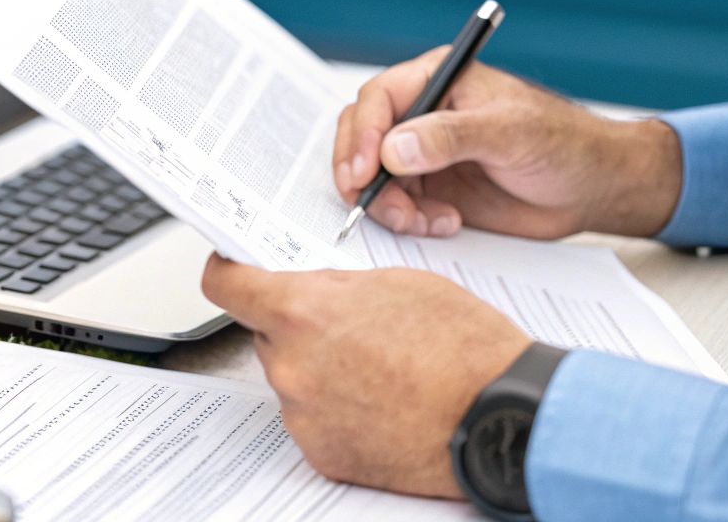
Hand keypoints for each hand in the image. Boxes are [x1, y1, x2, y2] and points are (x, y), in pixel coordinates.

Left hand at [200, 254, 530, 497]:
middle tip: (348, 327)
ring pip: (293, 379)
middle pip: (268, 336)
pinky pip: (313, 420)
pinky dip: (337, 411)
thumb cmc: (463, 346)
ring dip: (320, 370)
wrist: (501, 414)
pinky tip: (381, 403)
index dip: (228, 273)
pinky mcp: (323, 455)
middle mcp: (292, 367)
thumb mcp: (398, 282)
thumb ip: (338, 286)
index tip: (233, 271)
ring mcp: (304, 416)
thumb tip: (314, 291)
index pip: (226, 285)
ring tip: (380, 369)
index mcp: (302, 312)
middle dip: (298, 327)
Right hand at [333, 47, 682, 238]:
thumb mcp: (510, 134)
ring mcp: (424, 153)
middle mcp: (424, 113)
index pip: (378, 99)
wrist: (593, 189)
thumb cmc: (564, 144)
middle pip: (363, 137)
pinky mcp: (432, 189)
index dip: (363, 135)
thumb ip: (450, 137)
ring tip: (422, 222)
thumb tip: (394, 148)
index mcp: (439, 80)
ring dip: (388, 205)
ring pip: (374, 178)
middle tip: (369, 203)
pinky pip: (397, 206)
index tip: (365, 171)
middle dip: (362, 174)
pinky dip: (410, 221)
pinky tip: (446, 224)